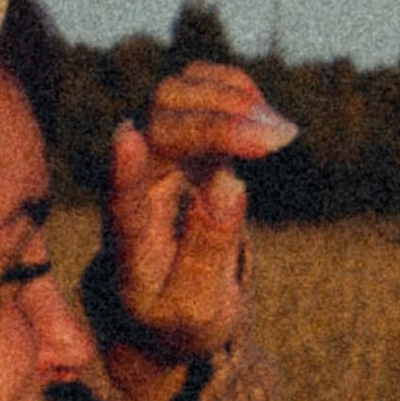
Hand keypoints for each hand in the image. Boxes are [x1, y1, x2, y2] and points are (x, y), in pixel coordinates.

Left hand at [97, 62, 296, 400]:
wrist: (170, 301)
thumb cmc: (181, 313)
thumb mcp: (199, 307)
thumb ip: (209, 250)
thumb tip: (229, 184)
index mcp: (130, 244)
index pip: (121, 202)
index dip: (124, 171)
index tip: (128, 140)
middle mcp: (133, 186)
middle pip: (156, 127)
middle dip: (216, 125)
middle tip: (278, 138)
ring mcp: (151, 153)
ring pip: (171, 96)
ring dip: (226, 99)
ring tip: (278, 131)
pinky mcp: (177, 134)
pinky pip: (192, 88)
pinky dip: (229, 87)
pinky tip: (262, 110)